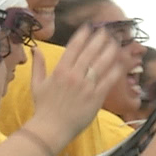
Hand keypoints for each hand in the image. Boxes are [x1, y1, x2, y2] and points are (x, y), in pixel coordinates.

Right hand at [31, 26, 125, 142]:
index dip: (83, 35)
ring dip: (109, 51)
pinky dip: (115, 70)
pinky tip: (120, 63)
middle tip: (106, 30)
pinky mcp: (96, 97)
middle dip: (99, 39)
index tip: (89, 27)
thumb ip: (38, 66)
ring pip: (101, 64)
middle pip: (90, 52)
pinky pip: (108, 80)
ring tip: (115, 42)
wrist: (51, 128)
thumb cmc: (43, 108)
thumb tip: (36, 49)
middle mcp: (74, 75)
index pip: (74, 47)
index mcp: (60, 70)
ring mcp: (86, 86)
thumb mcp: (37, 84)